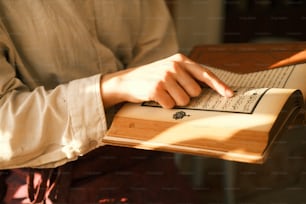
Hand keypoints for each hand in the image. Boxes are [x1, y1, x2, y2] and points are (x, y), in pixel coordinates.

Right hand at [101, 53, 232, 108]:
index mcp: (180, 60)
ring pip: (184, 101)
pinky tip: (156, 97)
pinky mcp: (156, 89)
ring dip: (174, 101)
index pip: (204, 74)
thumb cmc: (152, 77)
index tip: (229, 94)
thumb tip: (208, 88)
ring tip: (163, 93)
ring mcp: (164, 77)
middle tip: (172, 91)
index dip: (219, 85)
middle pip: (195, 92)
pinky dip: (164, 105)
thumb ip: (187, 74)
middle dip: (186, 96)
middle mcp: (174, 66)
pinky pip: (170, 105)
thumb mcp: (169, 69)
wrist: (127, 81)